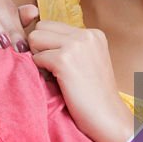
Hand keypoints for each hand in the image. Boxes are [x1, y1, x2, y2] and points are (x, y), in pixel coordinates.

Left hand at [29, 21, 132, 141]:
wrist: (107, 117)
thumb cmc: (94, 95)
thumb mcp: (88, 61)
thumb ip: (70, 46)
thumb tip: (36, 39)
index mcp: (93, 33)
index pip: (53, 25)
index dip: (47, 43)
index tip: (56, 62)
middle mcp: (86, 34)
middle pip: (41, 27)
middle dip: (39, 46)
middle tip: (51, 67)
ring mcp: (75, 45)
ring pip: (34, 38)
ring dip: (38, 57)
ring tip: (54, 74)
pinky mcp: (64, 60)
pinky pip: (36, 57)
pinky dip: (40, 70)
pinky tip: (55, 82)